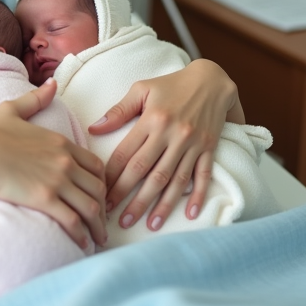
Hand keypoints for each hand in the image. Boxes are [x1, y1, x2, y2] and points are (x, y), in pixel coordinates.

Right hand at [0, 79, 107, 247]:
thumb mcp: (11, 110)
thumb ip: (35, 99)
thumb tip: (52, 84)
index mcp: (61, 142)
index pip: (96, 165)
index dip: (102, 182)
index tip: (99, 195)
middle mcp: (65, 162)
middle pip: (99, 188)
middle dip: (104, 208)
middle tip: (102, 222)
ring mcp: (57, 182)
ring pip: (91, 208)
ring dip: (97, 227)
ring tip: (97, 240)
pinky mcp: (46, 200)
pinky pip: (74, 221)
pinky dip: (82, 235)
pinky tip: (82, 245)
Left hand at [89, 59, 241, 230]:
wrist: (211, 80)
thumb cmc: (171, 84)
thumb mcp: (142, 89)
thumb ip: (118, 111)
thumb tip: (94, 128)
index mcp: (151, 120)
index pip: (127, 155)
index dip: (113, 178)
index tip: (101, 196)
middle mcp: (172, 134)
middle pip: (148, 172)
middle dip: (132, 199)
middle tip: (118, 220)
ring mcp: (192, 143)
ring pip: (174, 179)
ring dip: (161, 204)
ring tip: (149, 225)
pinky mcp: (209, 148)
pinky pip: (203, 175)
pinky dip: (197, 195)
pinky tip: (189, 214)